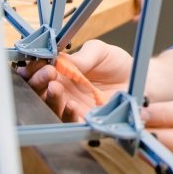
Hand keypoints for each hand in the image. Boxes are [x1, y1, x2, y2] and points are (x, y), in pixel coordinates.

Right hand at [18, 40, 132, 121]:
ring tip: (54, 87)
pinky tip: (70, 105)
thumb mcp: (100, 51)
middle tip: (47, 74)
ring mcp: (72, 106)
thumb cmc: (116, 64)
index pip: (40, 71)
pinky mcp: (84, 120)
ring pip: (52, 107)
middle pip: (41, 91)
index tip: (36, 64)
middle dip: (38, 82)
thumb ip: (83, 55)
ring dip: (50, 98)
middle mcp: (64, 90)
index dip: (34, 68)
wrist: (138, 79)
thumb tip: (62, 60)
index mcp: (62, 71)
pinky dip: (67, 115)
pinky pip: (71, 122)